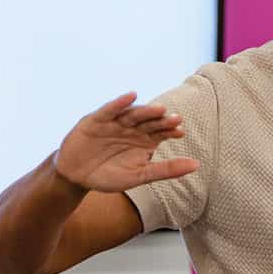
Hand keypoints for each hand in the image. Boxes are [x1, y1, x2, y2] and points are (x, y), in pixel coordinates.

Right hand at [53, 92, 199, 193]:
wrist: (76, 177)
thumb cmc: (109, 175)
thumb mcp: (139, 175)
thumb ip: (166, 170)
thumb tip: (197, 165)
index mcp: (144, 140)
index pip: (161, 132)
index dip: (170, 130)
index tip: (180, 131)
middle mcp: (132, 128)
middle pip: (149, 121)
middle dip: (161, 119)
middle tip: (175, 118)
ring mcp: (115, 122)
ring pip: (132, 114)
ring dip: (145, 110)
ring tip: (159, 109)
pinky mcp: (97, 120)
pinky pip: (109, 109)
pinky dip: (119, 103)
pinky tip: (131, 96)